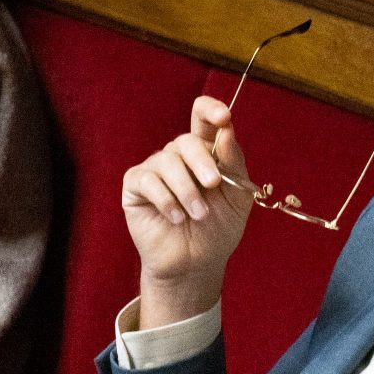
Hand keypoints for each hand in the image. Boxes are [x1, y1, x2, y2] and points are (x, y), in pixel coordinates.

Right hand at [121, 96, 254, 328]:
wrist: (197, 263)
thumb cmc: (219, 228)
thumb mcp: (238, 195)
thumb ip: (234, 162)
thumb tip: (227, 130)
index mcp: (206, 152)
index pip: (202, 116)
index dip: (211, 109)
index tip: (225, 117)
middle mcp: (179, 156)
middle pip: (186, 140)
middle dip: (202, 161)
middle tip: (213, 184)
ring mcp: (155, 170)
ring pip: (167, 160)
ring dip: (187, 189)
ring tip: (198, 215)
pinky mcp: (136, 187)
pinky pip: (147, 180)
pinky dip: (166, 199)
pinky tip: (177, 217)